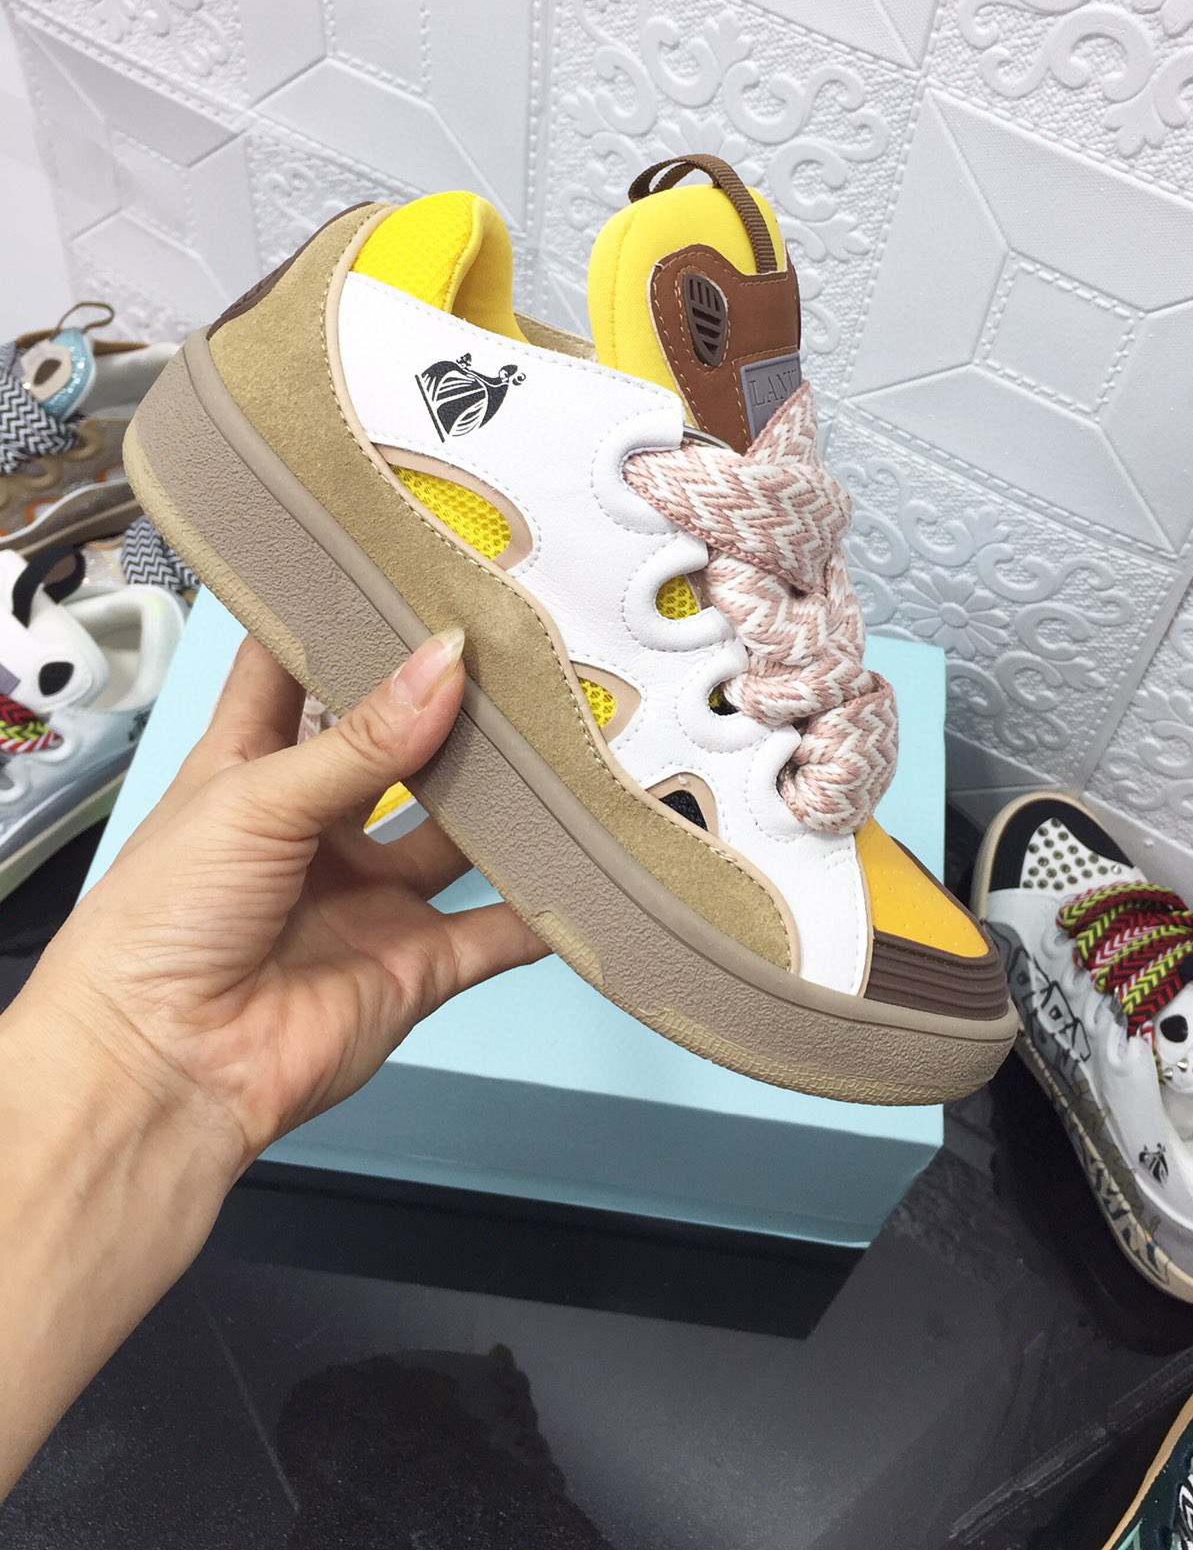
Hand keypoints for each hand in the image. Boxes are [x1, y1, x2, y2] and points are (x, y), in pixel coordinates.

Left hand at [23, 629, 546, 1181]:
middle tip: (518, 651)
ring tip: (566, 738)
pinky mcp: (415, 962)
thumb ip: (362, 741)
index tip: (400, 567)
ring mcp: (369, 894)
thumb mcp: (254, 800)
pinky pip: (497, 929)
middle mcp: (316, 824)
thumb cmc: (158, 928)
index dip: (339, 618)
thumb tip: (445, 663)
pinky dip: (545, 906)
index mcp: (251, 767)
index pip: (295, 670)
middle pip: (399, 746)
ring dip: (508, 797)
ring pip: (460, 830)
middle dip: (452, 706)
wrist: (163, 1072)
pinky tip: (588, 862)